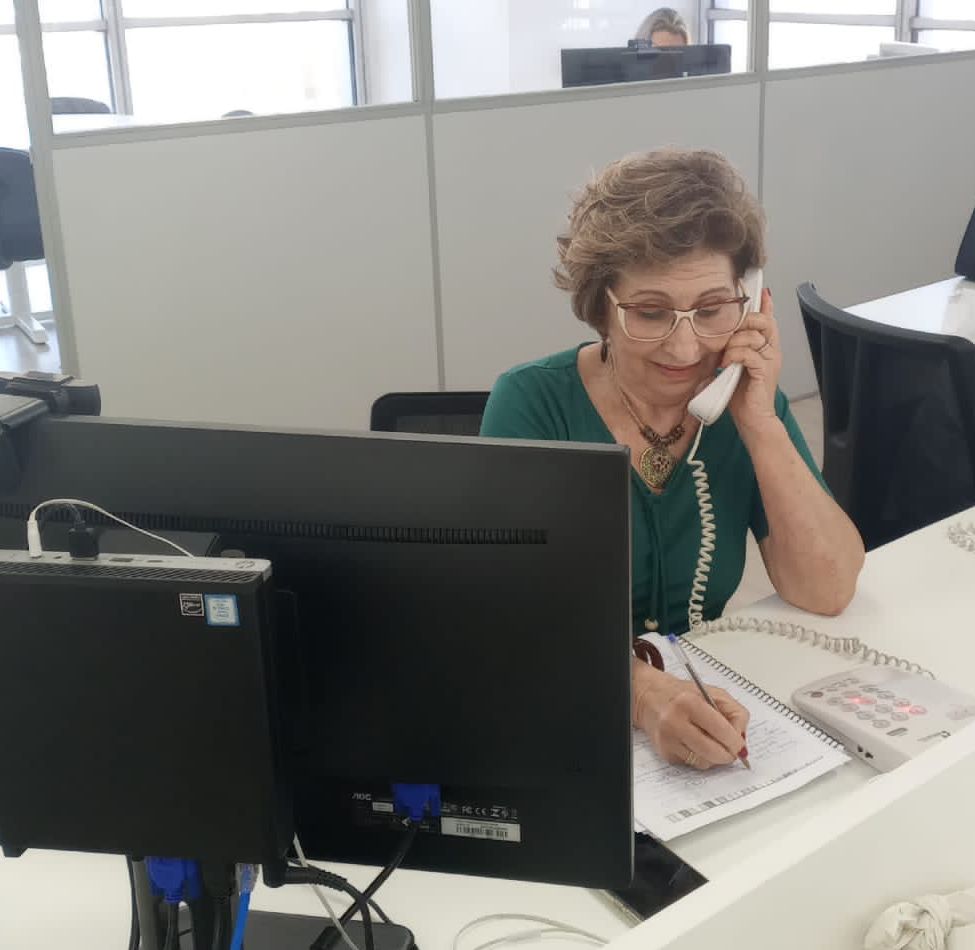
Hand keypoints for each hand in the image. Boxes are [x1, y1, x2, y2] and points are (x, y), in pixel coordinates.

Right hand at [633, 666, 748, 769]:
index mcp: (689, 702)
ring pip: (705, 762)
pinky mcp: (665, 753)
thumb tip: (742, 740)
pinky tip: (694, 743)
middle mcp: (675, 721)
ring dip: (714, 757)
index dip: (736, 742)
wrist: (650, 698)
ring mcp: (668, 739)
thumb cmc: (684, 695)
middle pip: (714, 752)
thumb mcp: (713, 693)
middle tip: (732, 751)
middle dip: (728, 755)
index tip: (740, 744)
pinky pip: (693, 764)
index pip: (722, 730)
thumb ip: (735, 713)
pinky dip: (700, 757)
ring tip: (711, 742)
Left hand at [724, 287, 781, 437]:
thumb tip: (716, 337)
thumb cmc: (741, 395)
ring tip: (724, 358)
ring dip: (733, 343)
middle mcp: (772, 352)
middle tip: (728, 333)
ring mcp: (770, 361)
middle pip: (763, 321)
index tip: (760, 291)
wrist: (752, 419)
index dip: (764, 305)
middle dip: (743, 322)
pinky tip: (725, 366)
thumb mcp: (732, 366)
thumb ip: (730, 350)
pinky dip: (734, 356)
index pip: (768, 320)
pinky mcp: (764, 372)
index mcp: (766, 348)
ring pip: (753, 336)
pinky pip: (749, 353)